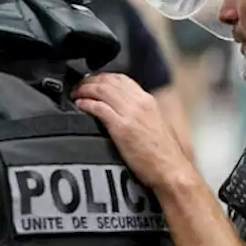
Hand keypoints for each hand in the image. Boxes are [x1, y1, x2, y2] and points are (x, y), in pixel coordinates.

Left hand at [72, 73, 196, 189]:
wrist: (169, 168)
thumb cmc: (161, 151)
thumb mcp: (153, 122)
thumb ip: (137, 110)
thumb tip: (118, 106)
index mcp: (147, 100)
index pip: (121, 78)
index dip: (101, 76)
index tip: (90, 80)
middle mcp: (140, 103)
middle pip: (108, 81)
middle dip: (89, 81)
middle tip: (78, 86)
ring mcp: (131, 114)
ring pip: (102, 91)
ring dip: (84, 90)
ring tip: (75, 94)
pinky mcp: (122, 128)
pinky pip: (99, 108)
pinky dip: (86, 103)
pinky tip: (79, 105)